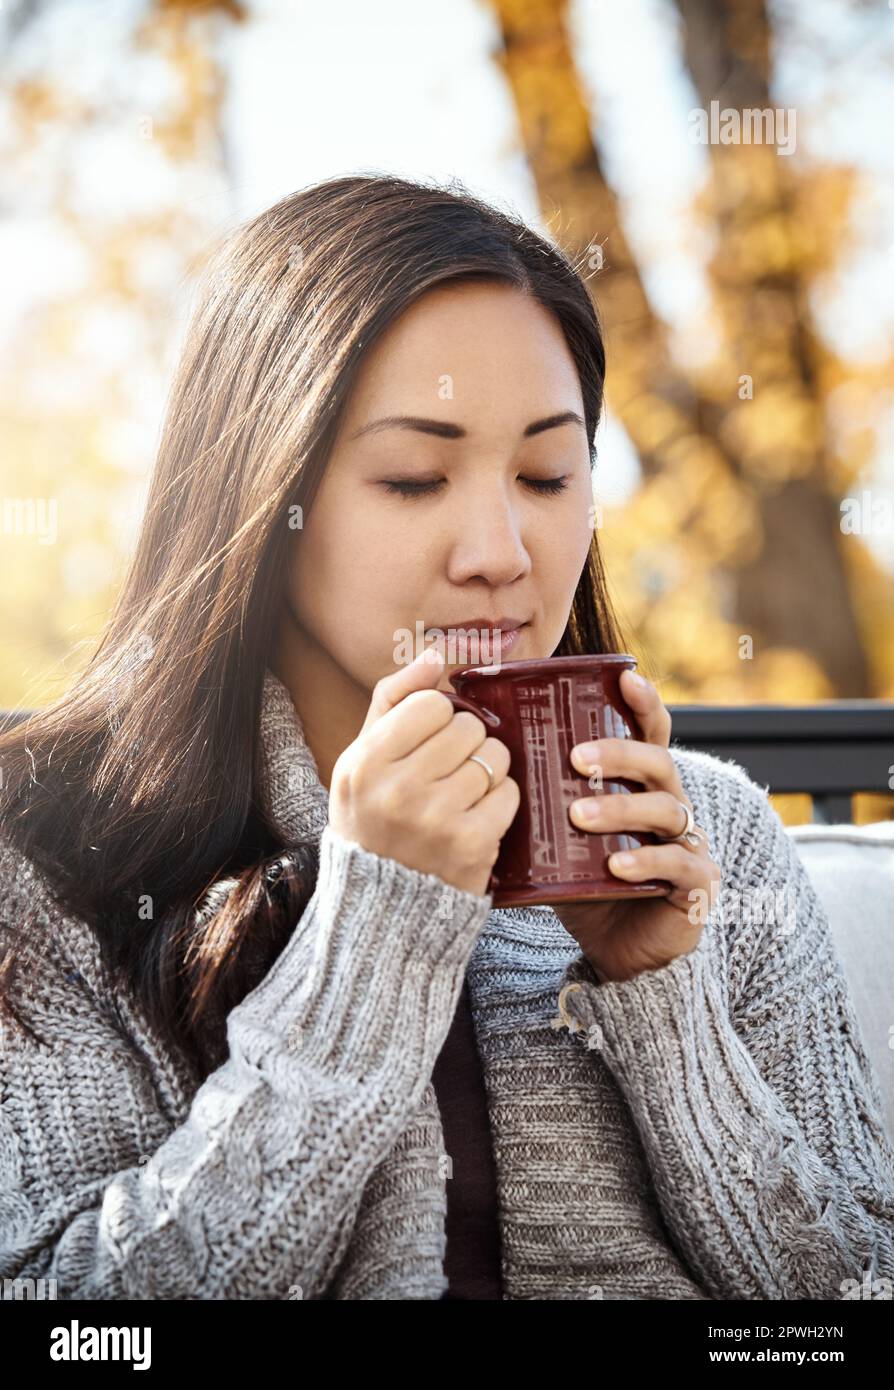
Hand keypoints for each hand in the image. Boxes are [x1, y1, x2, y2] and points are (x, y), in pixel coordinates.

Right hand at [329, 645, 519, 896]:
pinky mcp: (473, 844)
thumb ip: (392, 701)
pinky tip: (478, 817)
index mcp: (364, 763)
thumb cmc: (373, 821)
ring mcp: (436, 818)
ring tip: (463, 794)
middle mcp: (397, 789)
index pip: (430, 703)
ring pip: (493, 757)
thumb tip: (434, 656)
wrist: (384, 906)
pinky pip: (510, 793)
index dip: (438, 719)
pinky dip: (501, 801)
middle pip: (466, 727)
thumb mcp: (362, 761)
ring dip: (487, 771)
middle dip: (466, 744)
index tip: (428, 744)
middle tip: (449, 772)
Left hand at [552, 669, 720, 983]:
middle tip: (576, 759)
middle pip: (658, 763)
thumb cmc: (585, 887)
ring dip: (621, 809)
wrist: (616, 954)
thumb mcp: (557, 841)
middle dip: (618, 755)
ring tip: (580, 816)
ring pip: (665, 810)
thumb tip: (475, 769)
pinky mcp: (697, 885)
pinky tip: (615, 868)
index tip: (626, 678)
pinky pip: (678, 864)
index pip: (651, 734)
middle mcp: (672, 807)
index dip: (644, 704)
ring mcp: (689, 844)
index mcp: (642, 787)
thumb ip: (536, 807)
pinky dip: (645, 863)